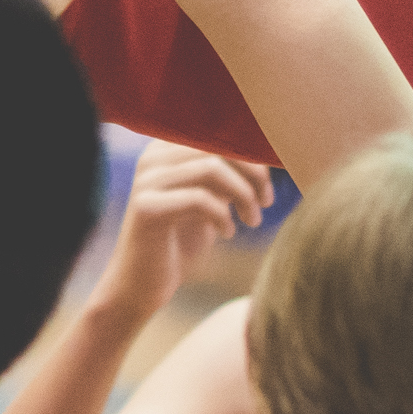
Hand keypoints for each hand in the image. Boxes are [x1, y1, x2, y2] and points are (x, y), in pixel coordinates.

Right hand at [97, 141, 273, 318]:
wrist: (142, 283)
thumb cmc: (180, 240)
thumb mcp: (210, 198)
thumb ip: (228, 172)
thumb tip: (270, 150)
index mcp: (166, 148)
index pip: (217, 130)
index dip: (251, 149)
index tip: (270, 178)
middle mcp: (152, 157)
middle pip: (217, 145)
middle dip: (253, 173)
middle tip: (266, 201)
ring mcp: (146, 181)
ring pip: (211, 169)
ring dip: (243, 195)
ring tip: (252, 219)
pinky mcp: (147, 208)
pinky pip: (200, 200)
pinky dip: (223, 217)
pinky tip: (227, 232)